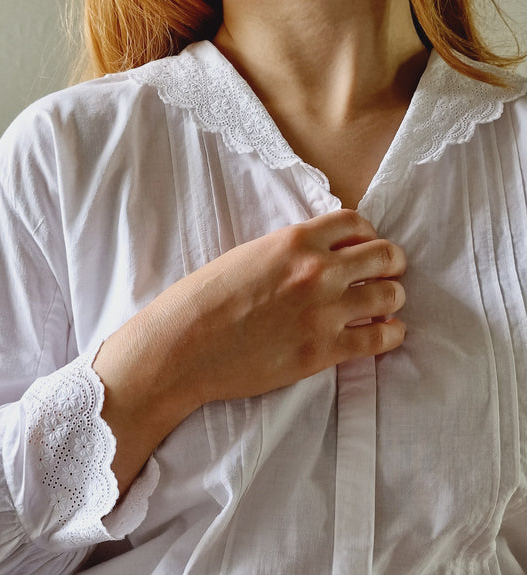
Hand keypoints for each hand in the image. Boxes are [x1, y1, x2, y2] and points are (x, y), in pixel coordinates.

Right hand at [168, 207, 405, 405]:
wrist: (182, 347)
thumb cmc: (201, 302)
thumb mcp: (246, 257)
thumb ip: (286, 254)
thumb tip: (311, 259)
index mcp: (295, 241)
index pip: (356, 223)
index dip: (367, 235)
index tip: (365, 248)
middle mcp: (317, 271)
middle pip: (383, 255)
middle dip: (390, 264)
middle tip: (386, 274)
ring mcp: (324, 312)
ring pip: (389, 295)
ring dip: (392, 299)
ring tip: (385, 307)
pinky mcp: (323, 351)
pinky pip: (380, 339)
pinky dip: (391, 335)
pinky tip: (386, 334)